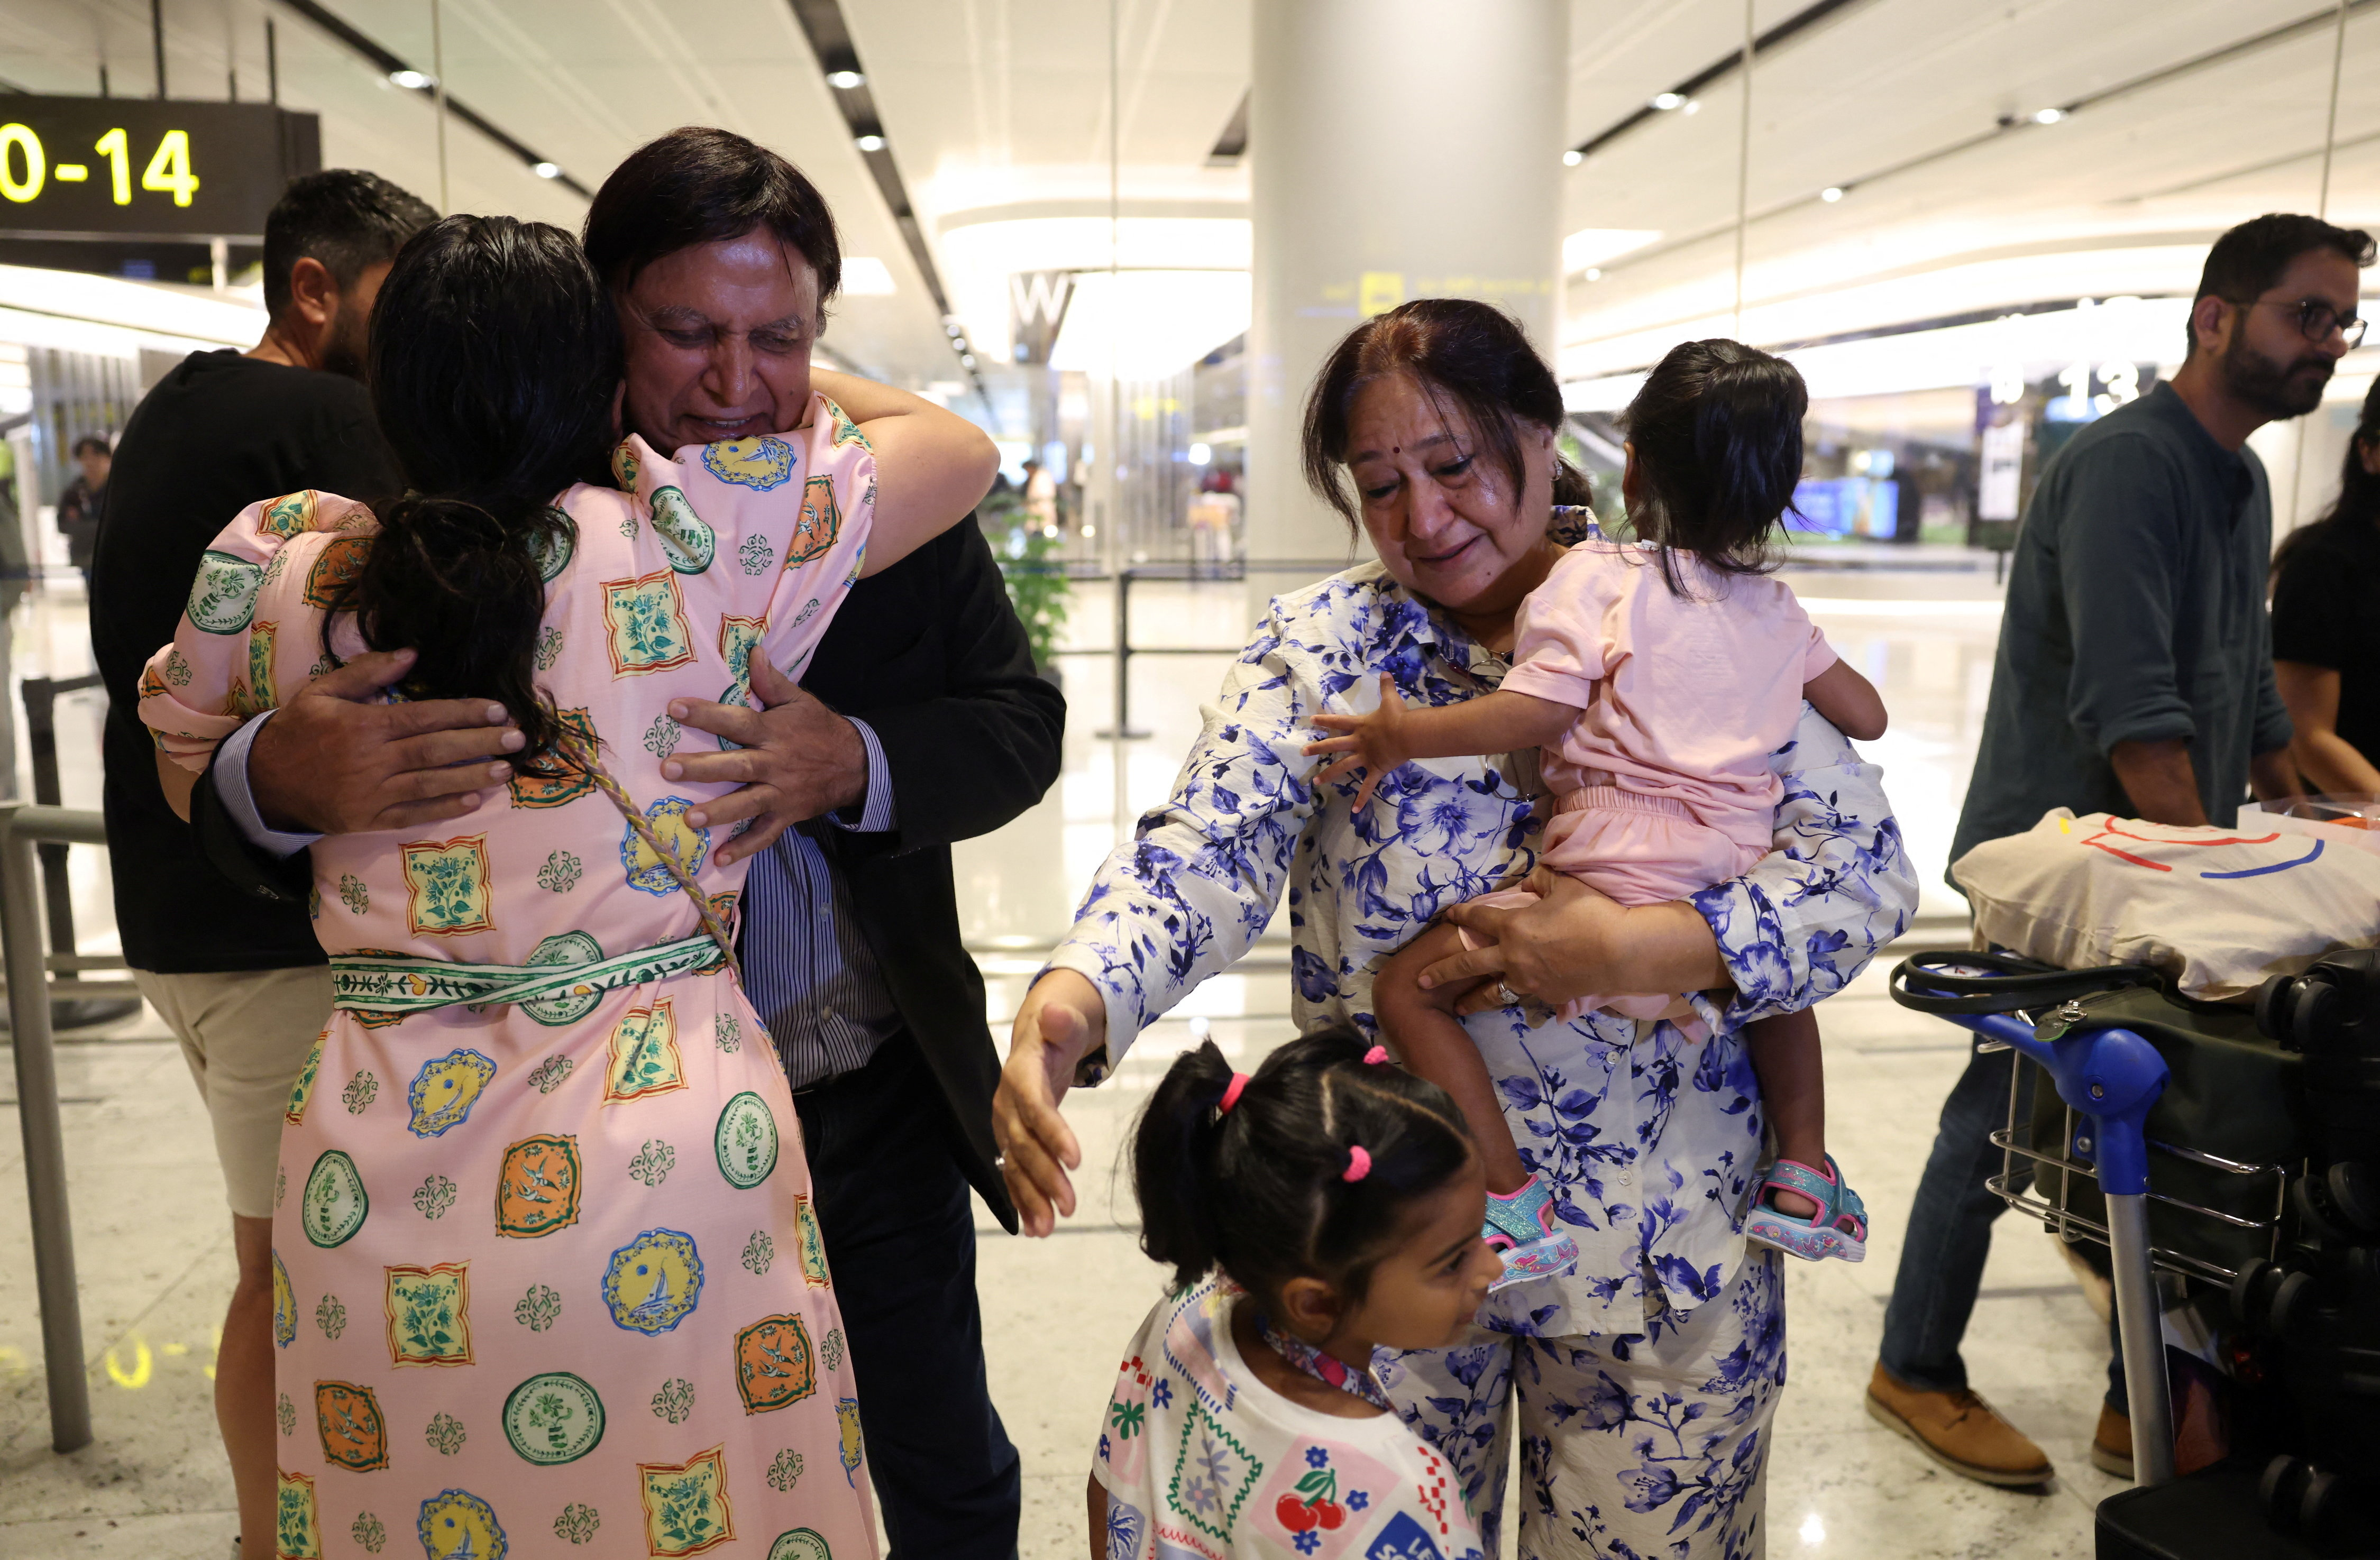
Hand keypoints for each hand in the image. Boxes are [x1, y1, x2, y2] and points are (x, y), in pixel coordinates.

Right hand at [251, 648, 523, 833]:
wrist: (264, 781)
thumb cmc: (299, 730)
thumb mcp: (323, 692)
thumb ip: (367, 672)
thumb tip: (412, 653)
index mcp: (363, 726)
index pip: (424, 717)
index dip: (465, 713)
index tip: (498, 710)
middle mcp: (371, 760)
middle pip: (435, 750)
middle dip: (480, 743)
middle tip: (516, 738)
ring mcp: (371, 793)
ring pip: (431, 783)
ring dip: (473, 777)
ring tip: (507, 769)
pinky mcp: (369, 820)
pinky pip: (414, 815)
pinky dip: (445, 808)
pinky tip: (474, 800)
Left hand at [665, 648, 866, 866]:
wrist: (856, 764)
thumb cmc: (820, 729)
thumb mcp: (800, 701)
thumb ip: (772, 681)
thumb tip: (752, 651)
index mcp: (773, 732)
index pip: (736, 721)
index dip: (706, 715)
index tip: (675, 709)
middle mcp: (774, 763)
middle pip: (735, 766)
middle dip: (701, 768)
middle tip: (668, 769)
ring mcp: (780, 792)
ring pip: (747, 803)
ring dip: (719, 812)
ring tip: (690, 819)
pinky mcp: (787, 815)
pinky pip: (765, 834)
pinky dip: (744, 847)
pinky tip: (719, 859)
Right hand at [994, 969, 1105, 1236]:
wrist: (1038, 1042)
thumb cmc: (1056, 1034)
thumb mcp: (1064, 1022)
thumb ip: (1062, 1021)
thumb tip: (1054, 1010)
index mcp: (1021, 1075)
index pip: (1034, 1106)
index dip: (1051, 1132)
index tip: (1075, 1160)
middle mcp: (1007, 1105)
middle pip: (1024, 1144)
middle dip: (1044, 1177)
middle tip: (1069, 1205)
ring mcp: (1007, 1127)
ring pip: (1016, 1166)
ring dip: (1031, 1198)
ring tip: (1048, 1228)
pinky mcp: (1012, 1142)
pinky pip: (1014, 1175)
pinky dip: (1023, 1201)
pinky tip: (1035, 1227)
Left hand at [1303, 673, 1411, 810]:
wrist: (1408, 734)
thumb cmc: (1398, 717)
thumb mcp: (1391, 699)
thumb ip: (1386, 687)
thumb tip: (1385, 672)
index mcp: (1361, 726)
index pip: (1338, 722)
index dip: (1324, 721)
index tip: (1310, 721)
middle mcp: (1359, 742)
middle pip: (1334, 745)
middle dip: (1318, 748)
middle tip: (1303, 752)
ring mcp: (1365, 758)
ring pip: (1343, 767)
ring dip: (1329, 774)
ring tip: (1316, 782)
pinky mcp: (1375, 770)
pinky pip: (1367, 787)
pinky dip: (1362, 799)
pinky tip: (1354, 811)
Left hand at [1419, 869, 1723, 1016]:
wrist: (1622, 952)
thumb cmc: (1593, 913)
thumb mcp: (1565, 885)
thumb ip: (1542, 881)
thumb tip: (1530, 881)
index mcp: (1513, 926)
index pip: (1478, 917)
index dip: (1461, 914)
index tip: (1447, 914)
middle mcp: (1512, 956)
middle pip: (1468, 965)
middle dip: (1441, 972)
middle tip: (1421, 981)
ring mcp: (1529, 981)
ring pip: (1492, 992)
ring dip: (1472, 999)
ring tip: (1458, 1007)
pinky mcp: (1548, 997)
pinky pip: (1526, 998)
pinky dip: (1518, 998)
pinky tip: (1515, 1003)